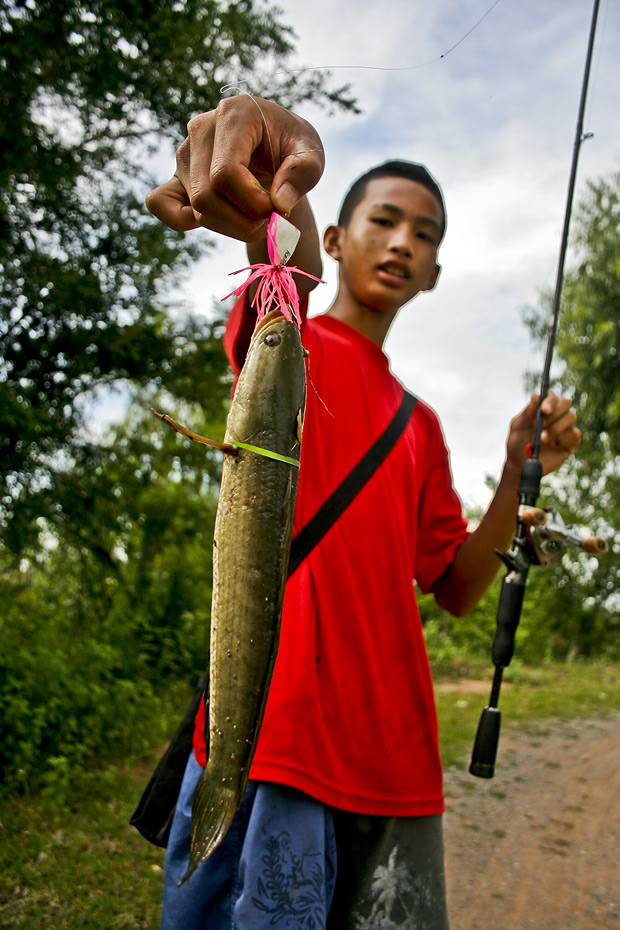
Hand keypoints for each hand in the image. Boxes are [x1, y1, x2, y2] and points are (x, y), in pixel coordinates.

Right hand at [145, 96, 324, 242]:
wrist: (276, 147)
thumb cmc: (292, 147)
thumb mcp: (312, 154)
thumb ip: (302, 174)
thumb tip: (279, 202)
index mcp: (234, 114)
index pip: (225, 173)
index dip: (251, 203)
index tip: (277, 209)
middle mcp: (201, 129)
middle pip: (207, 195)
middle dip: (243, 222)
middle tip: (270, 221)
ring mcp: (185, 154)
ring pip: (195, 208)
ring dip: (230, 227)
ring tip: (256, 218)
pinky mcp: (176, 176)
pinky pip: (161, 204)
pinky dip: (182, 221)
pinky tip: (218, 220)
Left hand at [506, 392, 580, 475]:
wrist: (520, 465)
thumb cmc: (517, 443)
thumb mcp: (518, 427)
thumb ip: (527, 412)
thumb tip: (535, 395)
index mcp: (543, 408)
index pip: (552, 397)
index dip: (550, 401)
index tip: (543, 410)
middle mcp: (557, 415)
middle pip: (566, 403)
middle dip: (555, 414)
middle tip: (542, 426)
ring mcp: (565, 427)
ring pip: (571, 417)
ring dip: (556, 428)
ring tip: (542, 440)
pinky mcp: (571, 442)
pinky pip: (575, 434)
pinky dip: (564, 439)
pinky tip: (553, 446)